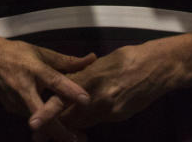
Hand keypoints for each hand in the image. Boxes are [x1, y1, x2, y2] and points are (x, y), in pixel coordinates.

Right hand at [0, 36, 94, 140]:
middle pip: (42, 112)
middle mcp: (23, 87)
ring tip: (75, 137)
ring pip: (38, 120)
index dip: (70, 90)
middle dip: (59, 129)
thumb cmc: (16, 53)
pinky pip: (31, 117)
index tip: (86, 100)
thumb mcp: (40, 52)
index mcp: (33, 69)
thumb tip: (92, 58)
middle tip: (78, 139)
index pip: (54, 81)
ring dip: (55, 131)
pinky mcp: (10, 109)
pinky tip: (57, 130)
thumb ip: (66, 60)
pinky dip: (44, 124)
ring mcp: (14, 101)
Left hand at [31, 43, 177, 134]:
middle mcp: (99, 99)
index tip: (33, 125)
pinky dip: (88, 120)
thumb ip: (84, 75)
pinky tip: (84, 118)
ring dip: (71, 127)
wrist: (159, 67)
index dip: (47, 113)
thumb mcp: (101, 63)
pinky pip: (98, 120)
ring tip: (56, 133)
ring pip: (83, 123)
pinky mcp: (120, 116)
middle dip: (54, 127)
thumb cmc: (129, 57)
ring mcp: (111, 110)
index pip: (63, 99)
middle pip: (71, 118)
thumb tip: (69, 84)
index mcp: (91, 79)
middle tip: (37, 136)